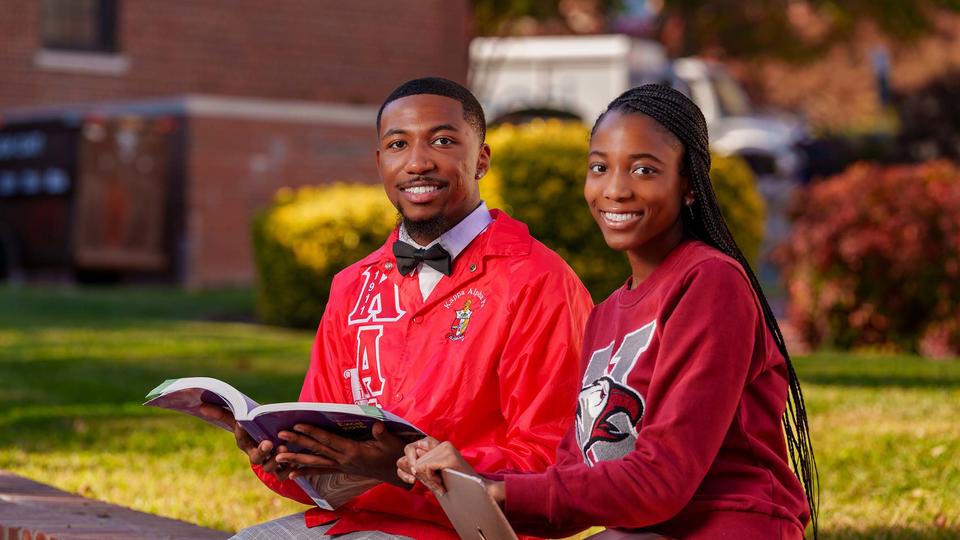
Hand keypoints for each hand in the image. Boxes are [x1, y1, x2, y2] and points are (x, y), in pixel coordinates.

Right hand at [199, 404, 291, 481]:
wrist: (275, 441)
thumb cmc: (257, 429)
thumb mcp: (243, 421)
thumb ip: (225, 414)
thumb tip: (201, 406)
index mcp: (247, 444)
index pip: (241, 440)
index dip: (242, 433)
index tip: (243, 423)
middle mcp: (257, 456)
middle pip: (255, 459)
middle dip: (261, 451)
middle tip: (268, 442)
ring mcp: (269, 464)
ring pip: (270, 468)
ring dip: (276, 460)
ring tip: (283, 448)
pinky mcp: (282, 470)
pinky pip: (284, 474)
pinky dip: (289, 470)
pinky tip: (295, 463)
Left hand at [274, 422, 407, 487]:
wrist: (397, 472)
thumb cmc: (394, 454)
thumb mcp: (391, 442)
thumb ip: (382, 434)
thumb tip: (376, 425)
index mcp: (353, 450)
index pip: (328, 440)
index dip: (313, 432)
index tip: (297, 425)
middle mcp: (343, 460)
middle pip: (316, 450)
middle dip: (297, 442)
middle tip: (279, 436)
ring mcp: (341, 466)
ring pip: (315, 462)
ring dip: (296, 459)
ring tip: (278, 457)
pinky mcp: (342, 469)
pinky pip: (321, 471)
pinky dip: (306, 472)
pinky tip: (292, 474)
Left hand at [400, 439, 480, 495]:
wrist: (479, 493)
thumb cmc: (456, 486)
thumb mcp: (434, 474)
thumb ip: (420, 466)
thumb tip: (403, 461)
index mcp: (439, 446)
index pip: (412, 447)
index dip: (406, 463)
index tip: (411, 480)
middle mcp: (442, 444)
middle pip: (413, 456)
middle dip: (419, 474)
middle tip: (434, 483)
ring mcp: (445, 449)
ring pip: (418, 463)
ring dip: (427, 479)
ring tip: (441, 484)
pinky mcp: (447, 456)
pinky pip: (425, 467)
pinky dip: (431, 479)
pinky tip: (442, 484)